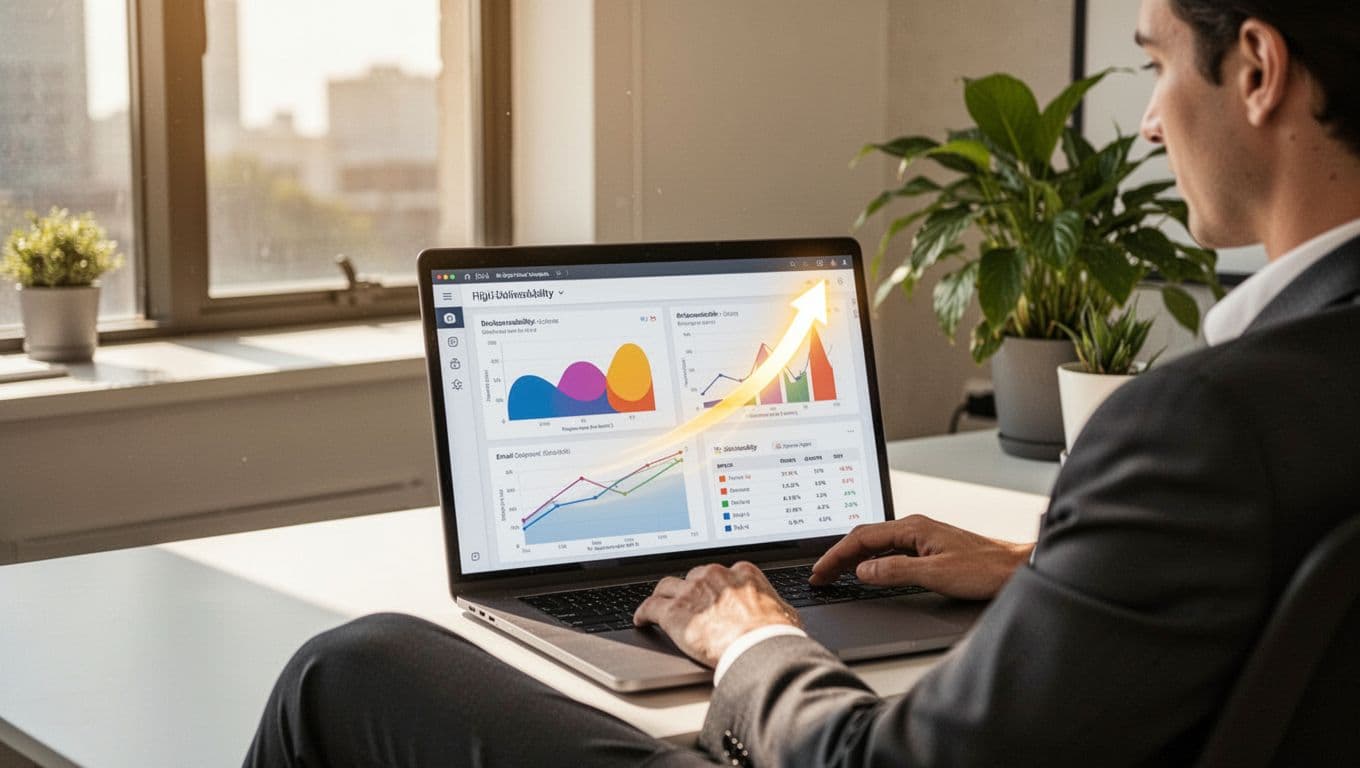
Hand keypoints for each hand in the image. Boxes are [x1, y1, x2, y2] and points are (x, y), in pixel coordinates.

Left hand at [633, 562, 800, 667]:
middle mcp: (714, 576)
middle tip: (687, 603)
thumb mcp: (784, 612)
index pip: (720, 574)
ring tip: (659, 606)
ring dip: (663, 596)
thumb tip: (779, 613)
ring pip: (668, 587)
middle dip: (689, 590)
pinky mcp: (674, 612)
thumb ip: (773, 605)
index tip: (709, 594)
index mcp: (741, 572)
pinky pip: (650, 607)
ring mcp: (692, 592)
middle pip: (692, 577)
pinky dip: (643, 612)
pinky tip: (641, 620)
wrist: (761, 649)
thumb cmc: (776, 636)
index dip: (712, 586)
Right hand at [809, 515, 1031, 599]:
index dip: (836, 556)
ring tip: (835, 573)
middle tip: (820, 576)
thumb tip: (863, 569)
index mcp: (912, 527)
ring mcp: (921, 535)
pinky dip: (870, 558)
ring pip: (876, 542)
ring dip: (852, 557)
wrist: (1016, 568)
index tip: (820, 572)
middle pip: (864, 537)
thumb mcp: (935, 574)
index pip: (861, 538)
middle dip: (838, 555)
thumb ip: (895, 570)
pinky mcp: (928, 546)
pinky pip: (888, 548)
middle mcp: (914, 527)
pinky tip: (866, 569)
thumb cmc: (985, 568)